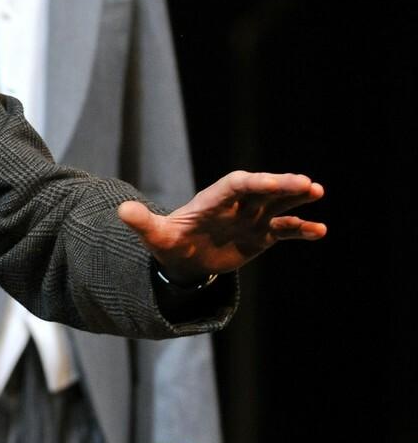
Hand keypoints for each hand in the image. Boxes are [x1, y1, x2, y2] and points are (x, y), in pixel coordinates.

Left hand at [118, 171, 325, 283]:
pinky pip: (284, 230)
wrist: (183, 259)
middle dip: (281, 186)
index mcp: (212, 201)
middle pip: (260, 190)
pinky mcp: (261, 235)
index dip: (253, 184)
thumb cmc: (169, 242)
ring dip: (295, 198)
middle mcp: (235, 205)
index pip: (235, 186)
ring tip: (317, 190)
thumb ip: (142, 222)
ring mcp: (250, 218)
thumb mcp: (154, 235)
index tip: (271, 183)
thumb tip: (122, 211)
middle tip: (306, 183)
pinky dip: (301, 229)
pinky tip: (321, 230)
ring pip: (277, 204)